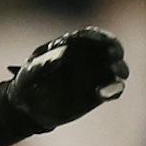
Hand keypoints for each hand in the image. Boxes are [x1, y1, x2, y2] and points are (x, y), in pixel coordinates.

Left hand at [7, 28, 127, 131]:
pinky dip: (114, 89)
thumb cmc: (27, 84)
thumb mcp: (29, 74)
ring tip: (115, 73)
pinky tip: (103, 93)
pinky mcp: (99, 93)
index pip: (90, 36)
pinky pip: (113, 89)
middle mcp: (89, 57)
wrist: (29, 109)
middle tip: (113, 55)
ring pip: (115, 69)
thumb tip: (63, 52)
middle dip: (115, 50)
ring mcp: (97, 75)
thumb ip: (44, 64)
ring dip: (118, 69)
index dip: (99, 36)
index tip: (103, 40)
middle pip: (109, 49)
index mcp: (72, 45)